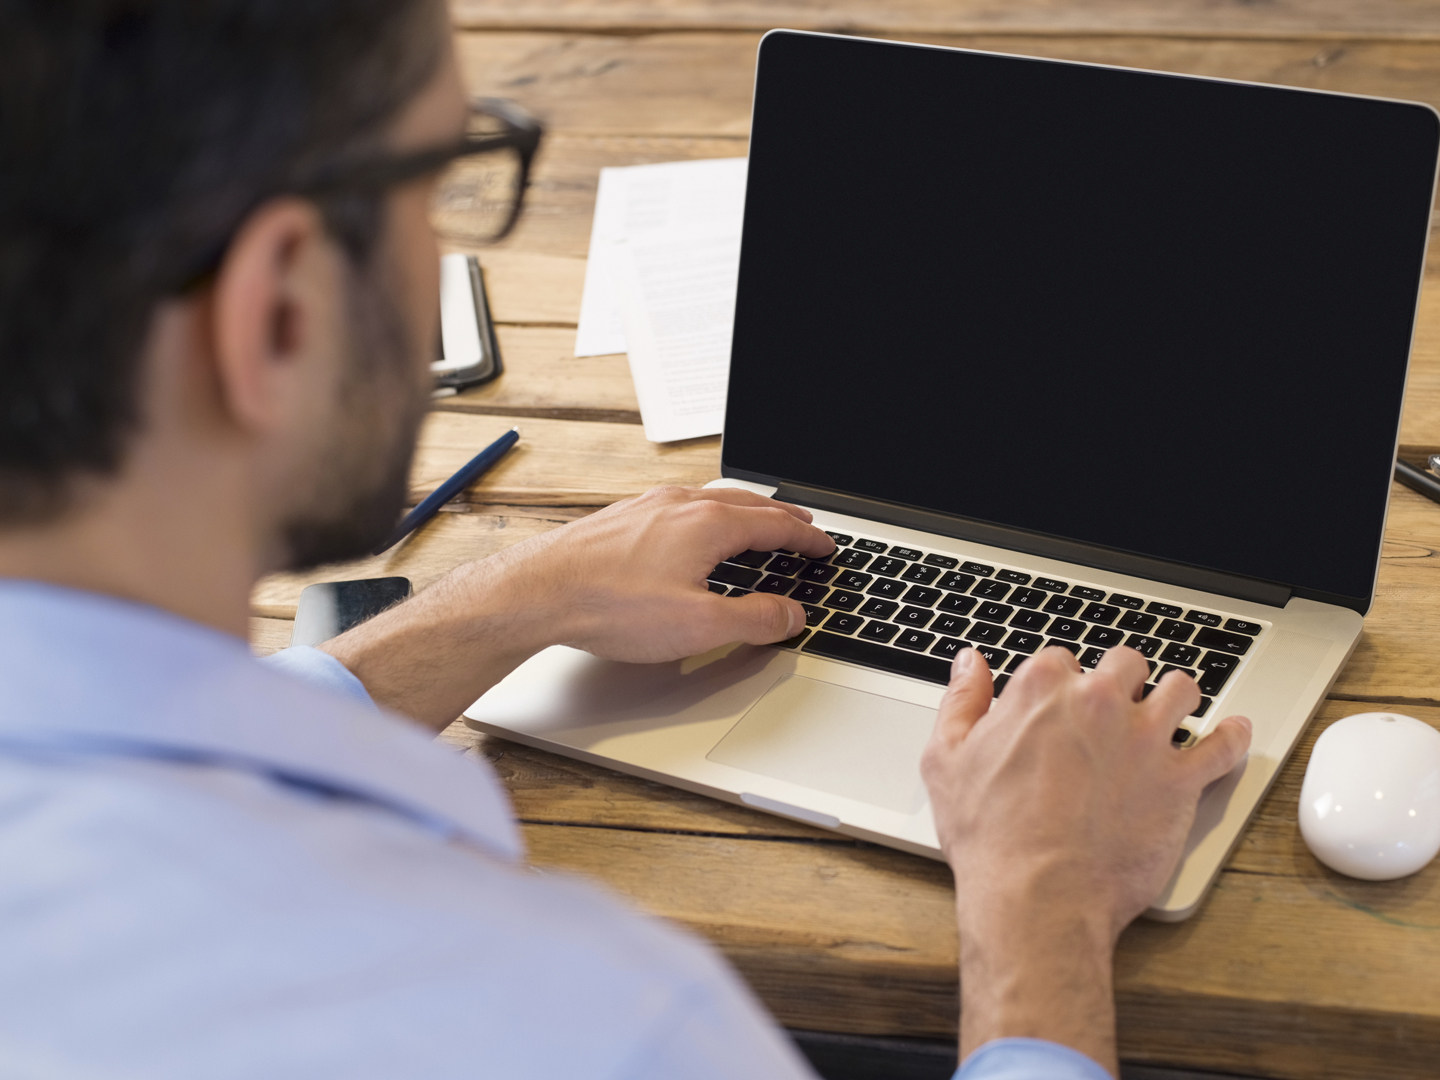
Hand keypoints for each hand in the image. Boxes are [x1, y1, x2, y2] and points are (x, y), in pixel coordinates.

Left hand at [499, 484, 835, 661]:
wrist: (538, 591)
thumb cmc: (611, 605)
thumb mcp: (699, 626)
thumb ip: (754, 620)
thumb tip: (792, 614)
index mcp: (709, 525)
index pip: (776, 525)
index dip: (807, 538)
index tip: (825, 547)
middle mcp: (681, 505)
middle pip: (747, 504)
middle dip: (781, 518)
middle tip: (802, 527)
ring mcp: (649, 506)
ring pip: (711, 501)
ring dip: (744, 513)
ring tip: (756, 525)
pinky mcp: (623, 518)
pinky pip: (681, 507)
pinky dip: (708, 516)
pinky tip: (694, 531)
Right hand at [921, 645, 1250, 1074]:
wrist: (1037, 894)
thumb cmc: (989, 835)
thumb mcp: (945, 758)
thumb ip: (961, 700)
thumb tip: (969, 663)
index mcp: (1041, 689)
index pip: (1061, 660)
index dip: (1061, 683)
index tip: (1060, 707)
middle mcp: (1098, 701)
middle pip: (1125, 663)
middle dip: (1121, 680)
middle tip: (1115, 708)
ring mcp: (1145, 738)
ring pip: (1181, 689)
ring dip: (1176, 697)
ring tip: (1171, 712)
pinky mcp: (1180, 780)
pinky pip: (1224, 745)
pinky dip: (1232, 737)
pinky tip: (1232, 734)